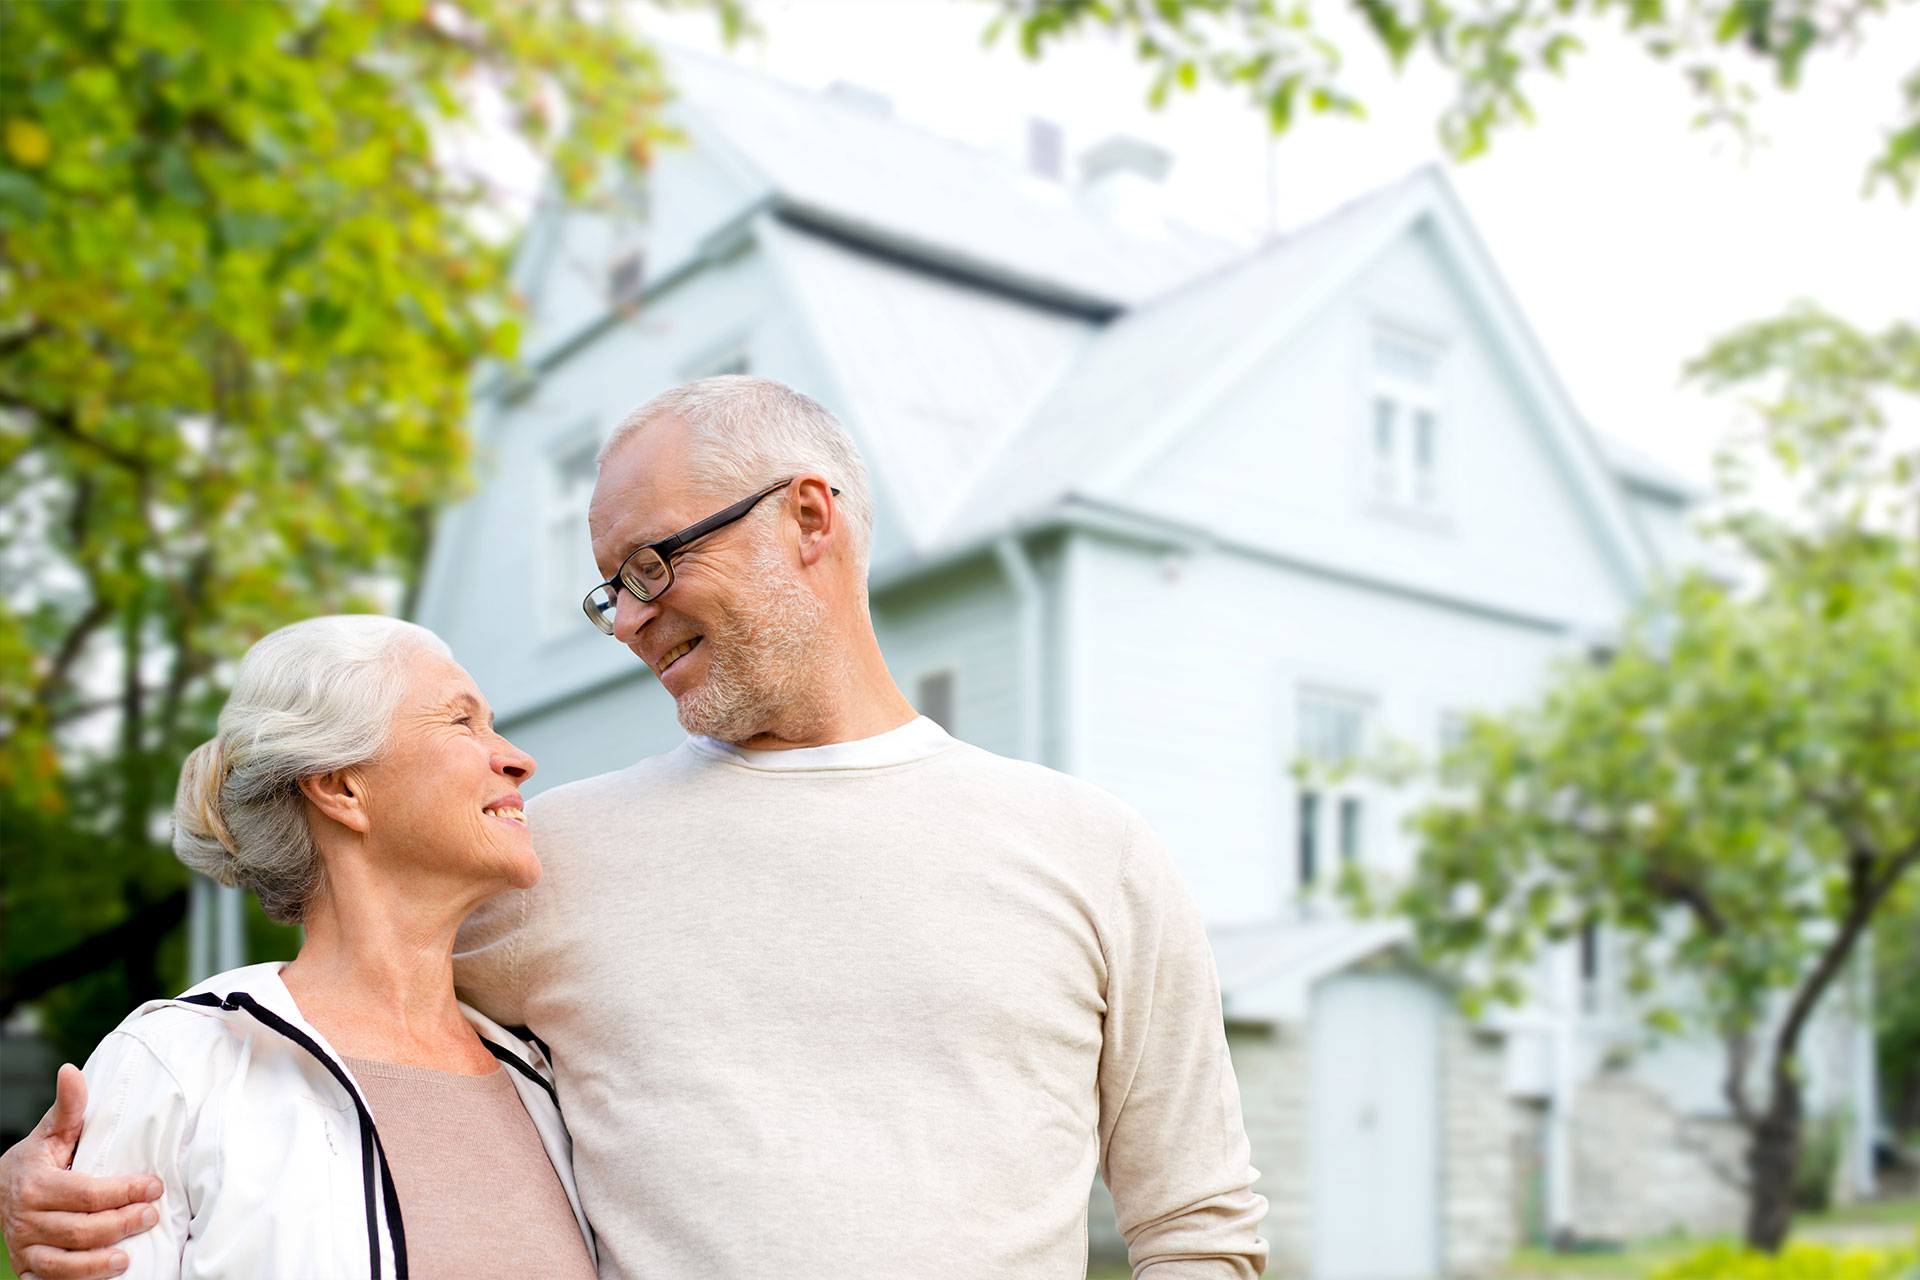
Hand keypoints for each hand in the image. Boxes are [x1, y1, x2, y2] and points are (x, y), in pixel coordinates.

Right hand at [0, 1064, 162, 1279]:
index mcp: (36, 1184)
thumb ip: (68, 1108)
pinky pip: (49, 1279)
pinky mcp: (26, 1266)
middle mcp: (27, 1218)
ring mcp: (25, 1246)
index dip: (123, 1191)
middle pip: (80, 1228)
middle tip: (151, 1214)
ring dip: (97, 1263)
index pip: (86, 1192)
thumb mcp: (50, 1133)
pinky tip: (103, 1276)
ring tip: (128, 1257)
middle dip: (120, 1223)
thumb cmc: (35, 1160)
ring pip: (62, 1261)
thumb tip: (71, 1070)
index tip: (154, 1186)